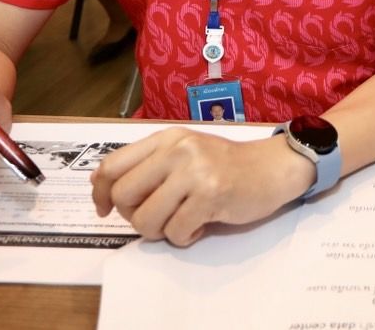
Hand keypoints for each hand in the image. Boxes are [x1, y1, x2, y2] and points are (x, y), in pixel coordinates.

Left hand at [91, 128, 311, 246]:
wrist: (273, 167)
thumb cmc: (226, 165)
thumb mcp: (184, 153)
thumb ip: (148, 164)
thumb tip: (100, 186)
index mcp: (166, 138)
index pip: (112, 165)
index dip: (100, 193)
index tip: (105, 209)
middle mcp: (177, 150)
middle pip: (123, 196)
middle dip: (134, 216)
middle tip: (158, 216)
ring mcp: (195, 172)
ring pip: (145, 220)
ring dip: (160, 231)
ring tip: (182, 220)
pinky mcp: (211, 195)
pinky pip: (176, 232)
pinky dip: (186, 237)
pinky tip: (202, 223)